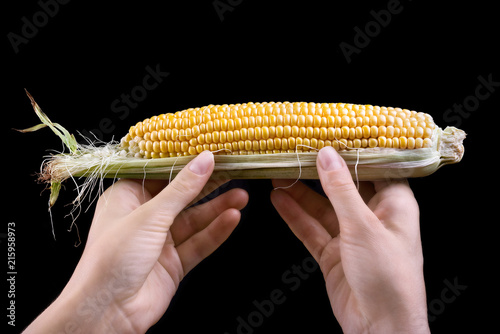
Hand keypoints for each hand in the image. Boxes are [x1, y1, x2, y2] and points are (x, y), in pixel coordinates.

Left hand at [24, 151, 248, 332]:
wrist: (108, 313)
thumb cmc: (113, 258)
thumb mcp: (150, 215)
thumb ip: (182, 189)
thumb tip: (205, 159)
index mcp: (128, 198)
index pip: (162, 174)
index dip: (188, 163)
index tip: (213, 152)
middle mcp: (144, 218)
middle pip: (183, 197)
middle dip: (209, 186)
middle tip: (235, 171)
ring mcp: (160, 242)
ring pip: (194, 220)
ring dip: (217, 209)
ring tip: (241, 196)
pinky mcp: (174, 263)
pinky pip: (198, 243)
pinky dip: (216, 232)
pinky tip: (232, 219)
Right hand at [271, 147, 429, 332]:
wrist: (379, 328)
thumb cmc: (387, 275)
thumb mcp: (363, 226)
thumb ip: (341, 189)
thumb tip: (326, 153)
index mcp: (394, 204)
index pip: (374, 167)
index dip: (352, 151)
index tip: (328, 134)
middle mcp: (372, 216)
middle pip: (342, 186)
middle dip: (318, 171)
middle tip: (294, 152)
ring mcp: (350, 235)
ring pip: (322, 207)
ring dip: (301, 193)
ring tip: (277, 173)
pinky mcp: (333, 253)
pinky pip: (311, 229)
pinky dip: (295, 215)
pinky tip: (278, 200)